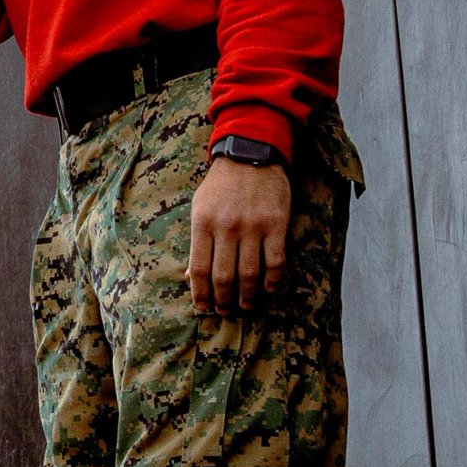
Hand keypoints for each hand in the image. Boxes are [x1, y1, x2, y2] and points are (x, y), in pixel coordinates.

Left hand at [189, 154, 292, 313]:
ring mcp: (252, 226)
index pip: (199, 268)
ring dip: (248, 296)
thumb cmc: (221, 185)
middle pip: (224, 276)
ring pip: (249, 273)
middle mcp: (226, 227)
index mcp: (202, 224)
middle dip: (223, 300)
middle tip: (225, 312)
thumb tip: (190, 277)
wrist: (250, 154)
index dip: (200, 293)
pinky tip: (270, 290)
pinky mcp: (276, 224)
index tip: (203, 308)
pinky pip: (276, 260)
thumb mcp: (199, 208)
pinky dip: (273, 280)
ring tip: (247, 306)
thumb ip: (197, 241)